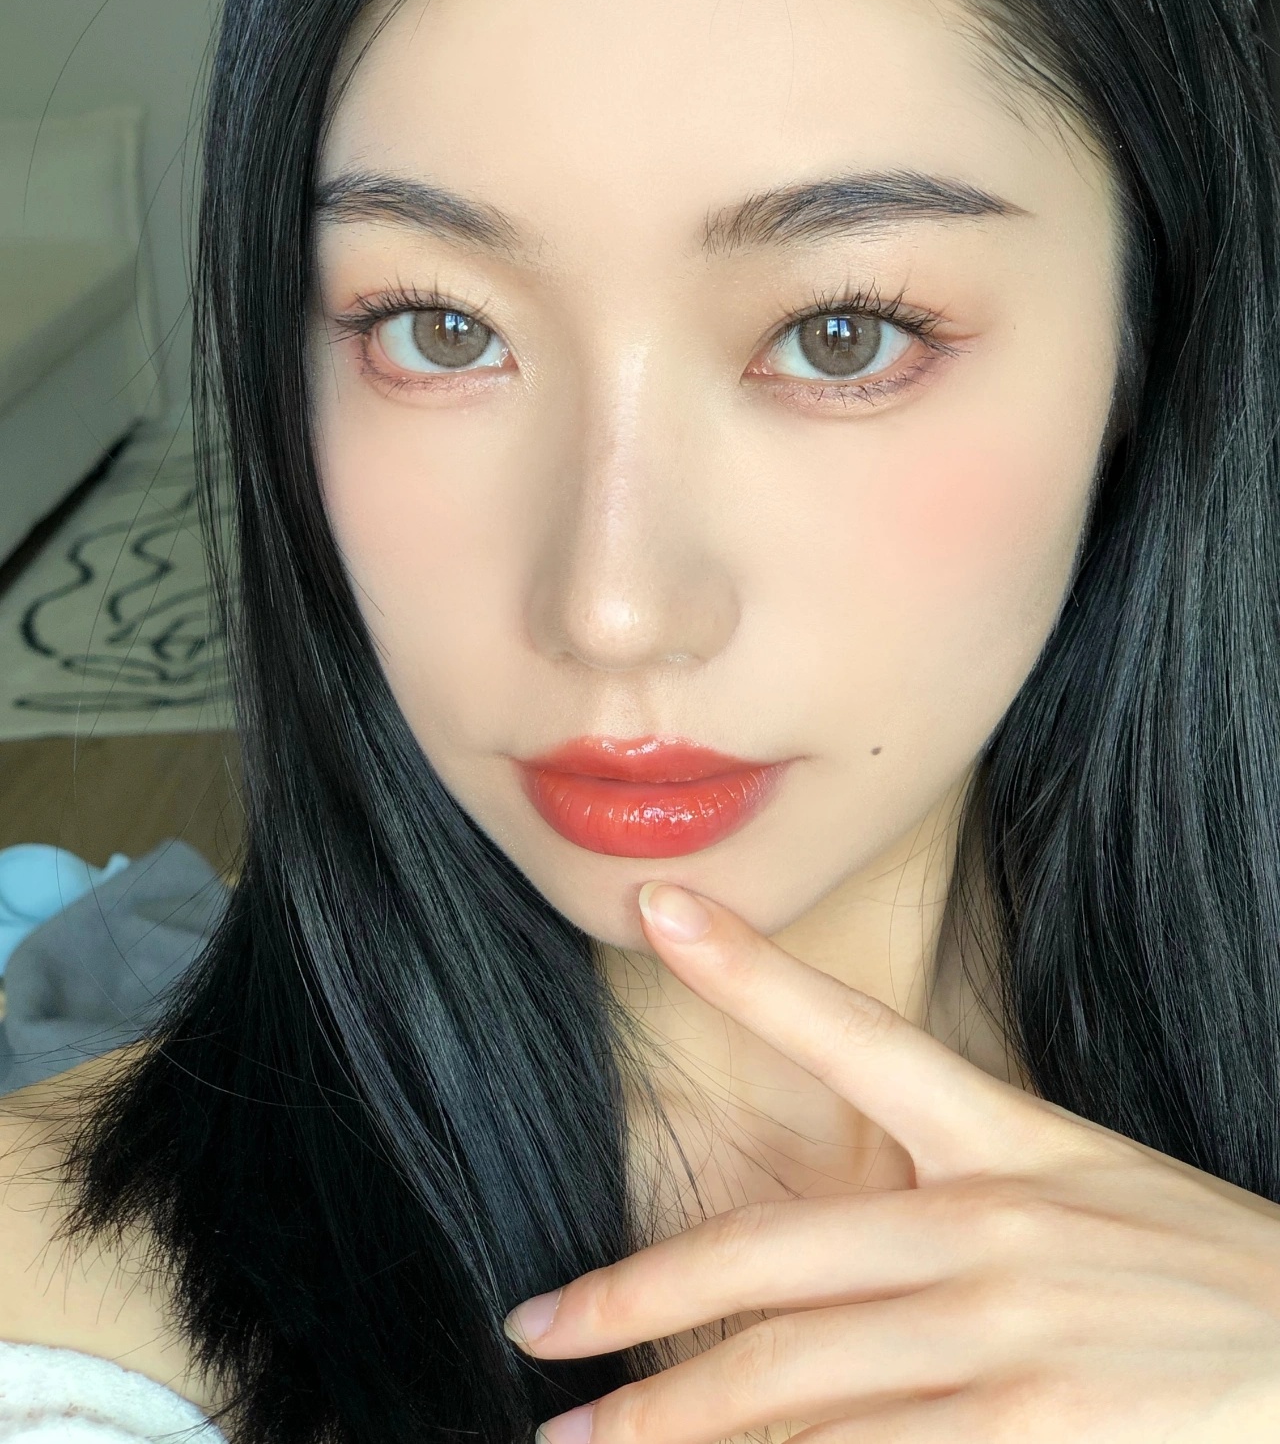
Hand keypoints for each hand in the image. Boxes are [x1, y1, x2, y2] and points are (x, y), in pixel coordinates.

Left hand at [504, 881, 1279, 1442]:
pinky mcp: (1039, 1433)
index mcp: (1004, 1142)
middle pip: (772, 1258)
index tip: (655, 904)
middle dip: (638, 1301)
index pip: (856, 1035)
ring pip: (797, 1380)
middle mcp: (991, 1227)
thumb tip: (813, 1265)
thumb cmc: (1203, 1277)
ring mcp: (1011, 1335)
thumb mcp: (1085, 1191)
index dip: (748, 966)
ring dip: (677, 1421)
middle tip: (541, 1332)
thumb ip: (958, 1201)